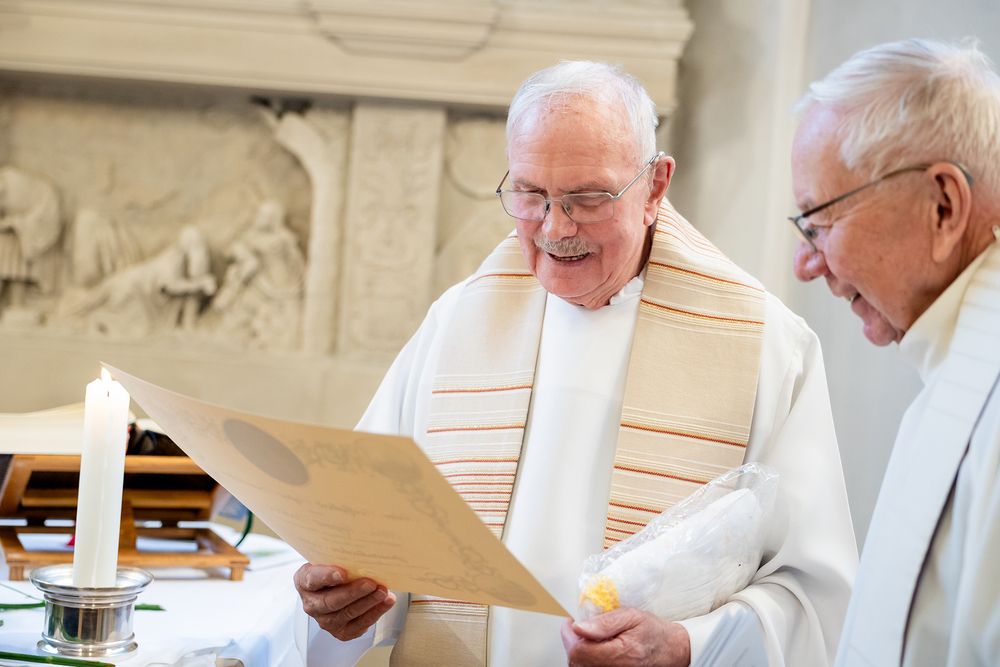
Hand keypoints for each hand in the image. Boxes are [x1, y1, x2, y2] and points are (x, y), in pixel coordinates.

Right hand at [293, 563, 396, 640]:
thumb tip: (360, 551)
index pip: (313, 580)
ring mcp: (326, 621)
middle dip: (354, 592)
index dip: (327, 577)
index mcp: (305, 582)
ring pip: (348, 613)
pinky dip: (375, 613)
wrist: (332, 588)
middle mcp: (312, 604)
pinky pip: (359, 625)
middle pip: (331, 601)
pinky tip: (386, 602)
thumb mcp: (328, 559)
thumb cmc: (331, 570)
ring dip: (368, 602)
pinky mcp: (341, 632)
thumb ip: (337, 557)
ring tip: (383, 591)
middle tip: (370, 583)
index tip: (342, 573)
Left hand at [561, 607, 690, 666]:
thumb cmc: (654, 632)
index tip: (570, 621)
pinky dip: (586, 658)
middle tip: (576, 626)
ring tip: (584, 635)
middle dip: (571, 642)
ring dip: (578, 650)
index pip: (579, 651)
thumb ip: (604, 621)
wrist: (671, 650)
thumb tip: (579, 627)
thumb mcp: (631, 616)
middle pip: (577, 662)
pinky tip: (592, 647)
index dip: (569, 634)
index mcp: (621, 654)